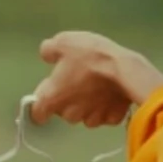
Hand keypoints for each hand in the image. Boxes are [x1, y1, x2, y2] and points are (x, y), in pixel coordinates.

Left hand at [31, 32, 162, 127]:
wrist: (124, 68)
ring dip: (87, 105)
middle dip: (67, 100)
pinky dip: (106, 108)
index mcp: (52, 98)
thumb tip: (47, 55)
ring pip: (84, 116)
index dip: (42, 104)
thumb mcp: (63, 42)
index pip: (38, 113)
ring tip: (96, 86)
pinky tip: (111, 93)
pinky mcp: (112, 119)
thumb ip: (49, 50)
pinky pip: (105, 116)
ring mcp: (92, 119)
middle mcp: (69, 114)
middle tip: (77, 81)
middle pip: (63, 112)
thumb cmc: (89, 55)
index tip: (49, 94)